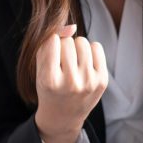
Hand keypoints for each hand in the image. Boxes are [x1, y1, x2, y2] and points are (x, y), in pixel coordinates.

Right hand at [33, 24, 107, 142]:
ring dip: (77, 47)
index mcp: (49, 80)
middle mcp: (70, 83)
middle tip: (62, 63)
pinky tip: (85, 64)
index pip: (52, 41)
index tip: (51, 56)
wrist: (63, 115)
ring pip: (83, 42)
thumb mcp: (40, 69)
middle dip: (64, 47)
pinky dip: (90, 51)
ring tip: (73, 62)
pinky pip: (97, 47)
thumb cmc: (49, 88)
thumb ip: (48, 44)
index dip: (51, 44)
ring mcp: (88, 82)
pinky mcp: (102, 81)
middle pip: (68, 41)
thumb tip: (71, 26)